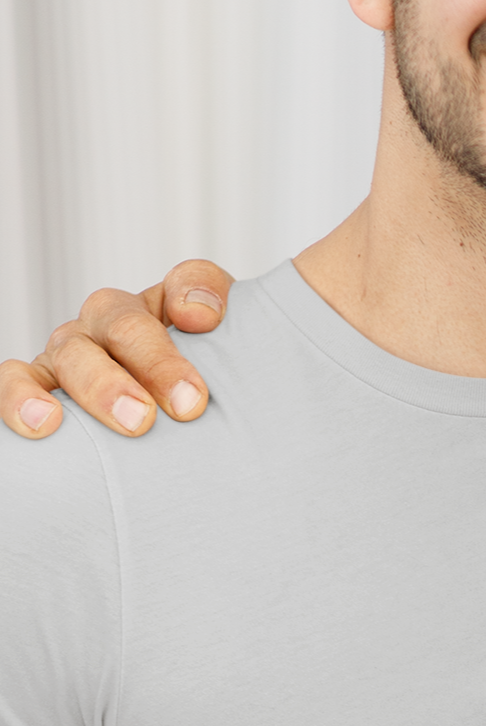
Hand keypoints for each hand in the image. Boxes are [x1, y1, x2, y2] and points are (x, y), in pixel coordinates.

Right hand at [0, 261, 232, 440]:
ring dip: (100, 386)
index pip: (185, 287)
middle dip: (157, 363)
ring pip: (72, 354)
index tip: (208, 326)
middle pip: (124, 324)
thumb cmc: (192, 399)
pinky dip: (20, 399)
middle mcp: (107, 325)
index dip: (196, 299)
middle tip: (187, 407)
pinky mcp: (33, 389)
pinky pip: (11, 384)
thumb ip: (218, 319)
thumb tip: (198, 313)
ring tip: (130, 422)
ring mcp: (67, 356)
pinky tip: (44, 425)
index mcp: (162, 309)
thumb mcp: (226, 364)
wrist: (161, 438)